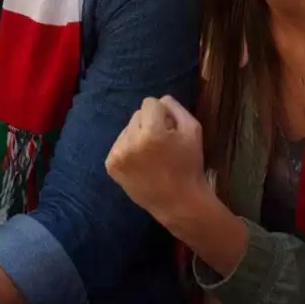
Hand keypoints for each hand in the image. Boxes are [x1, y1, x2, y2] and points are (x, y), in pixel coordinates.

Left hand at [105, 95, 206, 222]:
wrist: (179, 203)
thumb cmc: (189, 165)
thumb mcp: (193, 130)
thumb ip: (176, 108)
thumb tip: (160, 100)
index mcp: (152, 132)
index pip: (150, 102)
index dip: (163, 114)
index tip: (170, 129)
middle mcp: (130, 142)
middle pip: (137, 115)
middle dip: (149, 124)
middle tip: (162, 144)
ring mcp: (117, 155)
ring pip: (127, 129)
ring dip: (138, 136)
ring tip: (152, 155)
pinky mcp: (111, 166)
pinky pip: (119, 144)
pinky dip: (129, 149)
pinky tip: (141, 163)